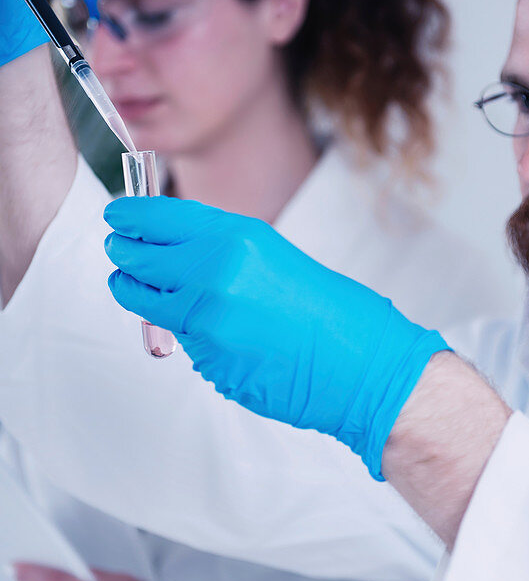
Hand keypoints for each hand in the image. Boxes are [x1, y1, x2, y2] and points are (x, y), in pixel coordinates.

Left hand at [103, 196, 448, 479]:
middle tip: (119, 250)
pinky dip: (185, 333)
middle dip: (124, 254)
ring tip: (136, 287)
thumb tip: (169, 243)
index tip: (117, 215)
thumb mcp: (270, 255)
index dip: (130, 215)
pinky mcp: (207, 360)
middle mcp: (213, 274)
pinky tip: (213, 332)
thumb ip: (219, 246)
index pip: (158, 218)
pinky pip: (180, 339)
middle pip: (138, 258)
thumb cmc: (328, 310)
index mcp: (235, 238)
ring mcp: (206, 321)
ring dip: (135, 293)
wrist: (359, 365)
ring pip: (145, 302)